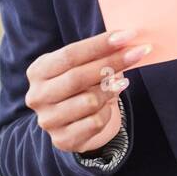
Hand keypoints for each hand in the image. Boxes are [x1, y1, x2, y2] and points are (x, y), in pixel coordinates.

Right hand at [24, 30, 147, 152]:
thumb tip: (126, 39)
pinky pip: (96, 122)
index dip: (100, 44)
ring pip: (89, 101)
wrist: (75, 123)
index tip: (128, 35)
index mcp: (38, 72)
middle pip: (78, 77)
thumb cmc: (82, 85)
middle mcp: (37, 96)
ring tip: (117, 85)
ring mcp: (48, 120)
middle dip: (113, 62)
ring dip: (110, 91)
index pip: (70, 55)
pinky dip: (107, 111)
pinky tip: (107, 106)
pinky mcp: (63, 139)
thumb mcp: (83, 66)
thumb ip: (99, 53)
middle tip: (139, 52)